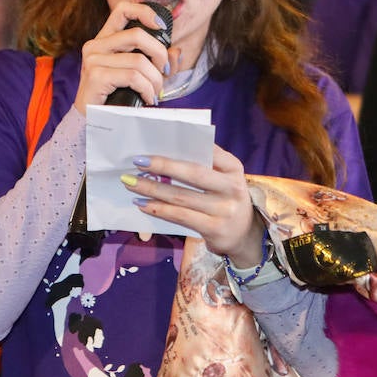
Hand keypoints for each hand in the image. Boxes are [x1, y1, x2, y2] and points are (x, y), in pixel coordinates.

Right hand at [74, 1, 176, 114]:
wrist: (92, 123)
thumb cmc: (115, 98)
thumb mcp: (140, 76)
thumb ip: (158, 62)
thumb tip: (176, 51)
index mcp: (104, 40)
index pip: (122, 9)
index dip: (144, 11)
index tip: (162, 27)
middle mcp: (95, 46)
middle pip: (137, 34)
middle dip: (159, 54)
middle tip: (165, 72)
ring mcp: (93, 60)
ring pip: (138, 60)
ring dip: (155, 79)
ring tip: (156, 92)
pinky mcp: (96, 76)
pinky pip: (133, 76)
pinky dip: (147, 89)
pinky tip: (148, 99)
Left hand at [121, 145, 262, 260]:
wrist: (245, 235)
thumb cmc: (225, 199)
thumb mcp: (223, 179)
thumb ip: (204, 164)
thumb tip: (166, 151)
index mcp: (233, 168)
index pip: (208, 151)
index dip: (181, 146)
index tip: (156, 141)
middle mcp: (232, 187)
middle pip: (192, 173)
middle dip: (162, 166)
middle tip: (137, 161)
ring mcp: (224, 210)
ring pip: (181, 196)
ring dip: (152, 189)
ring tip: (132, 183)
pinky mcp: (214, 229)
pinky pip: (181, 216)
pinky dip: (159, 209)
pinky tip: (142, 204)